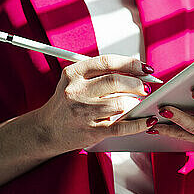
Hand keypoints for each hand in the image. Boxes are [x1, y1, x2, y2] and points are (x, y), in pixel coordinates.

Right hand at [36, 55, 158, 152]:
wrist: (47, 130)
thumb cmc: (66, 104)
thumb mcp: (75, 81)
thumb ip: (99, 74)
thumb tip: (135, 71)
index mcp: (74, 74)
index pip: (108, 62)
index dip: (131, 64)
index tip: (145, 68)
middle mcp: (76, 91)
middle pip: (115, 81)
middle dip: (137, 83)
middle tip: (145, 87)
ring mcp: (84, 112)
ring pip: (120, 103)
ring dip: (136, 102)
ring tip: (139, 103)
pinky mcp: (91, 131)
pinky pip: (121, 127)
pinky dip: (138, 124)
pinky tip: (147, 120)